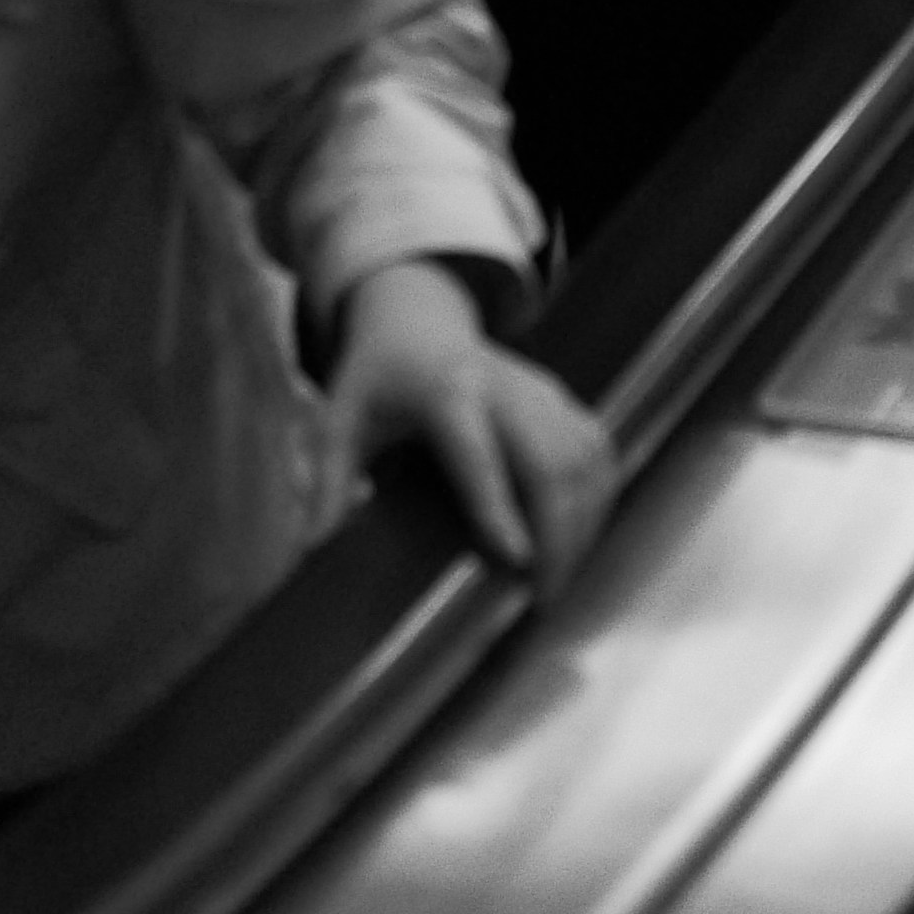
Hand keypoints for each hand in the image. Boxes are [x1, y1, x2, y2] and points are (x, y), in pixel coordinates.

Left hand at [324, 258, 617, 592]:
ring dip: (584, 521)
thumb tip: (315, 552)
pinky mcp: (560, 398)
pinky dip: (598, 497)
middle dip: (559, 532)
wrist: (418, 316)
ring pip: (584, 457)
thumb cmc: (376, 376)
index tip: (518, 559)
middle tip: (542, 597)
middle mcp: (503, 388)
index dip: (498, 504)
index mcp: (444, 392)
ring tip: (560, 579)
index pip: (477, 453)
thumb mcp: (338, 420)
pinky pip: (596, 449)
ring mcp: (540, 390)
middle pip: (551, 460)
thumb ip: (329, 484)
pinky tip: (582, 538)